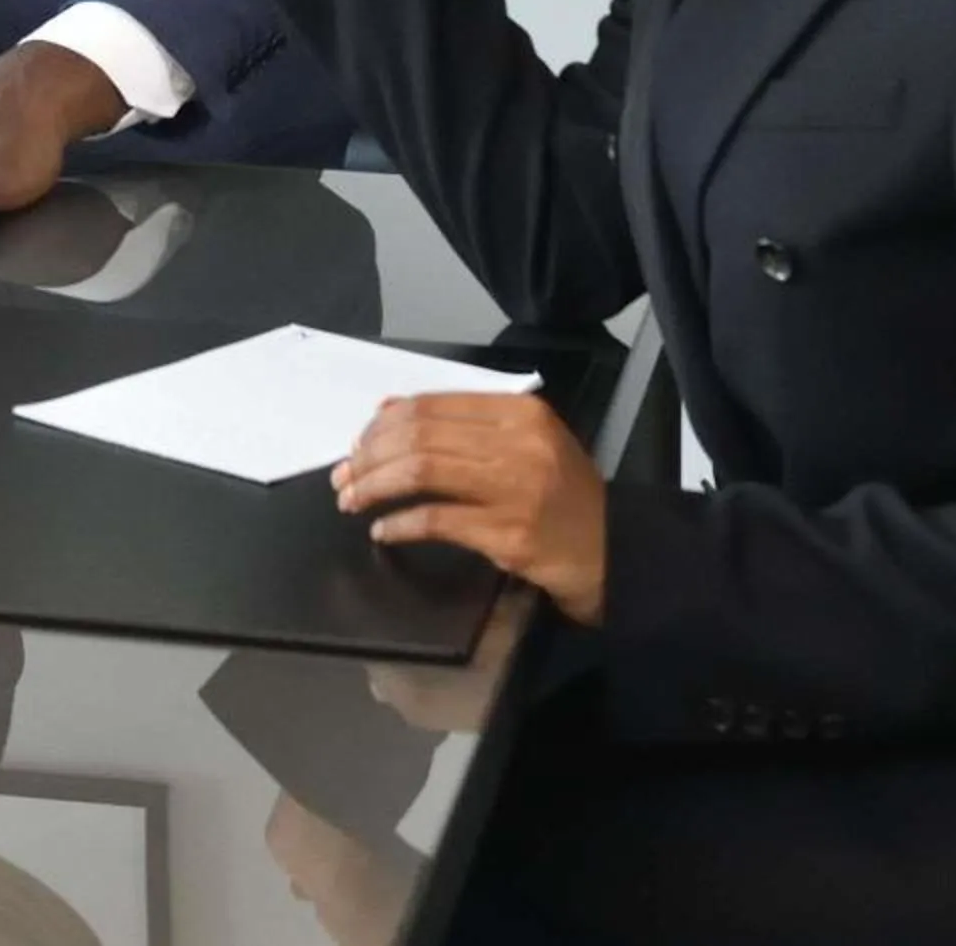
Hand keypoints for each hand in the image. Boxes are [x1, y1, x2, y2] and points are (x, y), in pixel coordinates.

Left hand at [333, 391, 607, 624]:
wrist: (613, 550)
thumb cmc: (561, 494)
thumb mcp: (521, 442)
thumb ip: (461, 423)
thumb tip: (386, 412)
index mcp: (518, 411)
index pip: (431, 405)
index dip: (383, 424)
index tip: (357, 444)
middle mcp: (517, 442)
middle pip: (419, 436)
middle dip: (369, 456)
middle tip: (342, 476)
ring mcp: (515, 488)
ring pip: (421, 471)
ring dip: (375, 486)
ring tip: (352, 500)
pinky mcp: (509, 534)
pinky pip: (437, 520)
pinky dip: (401, 524)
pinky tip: (383, 531)